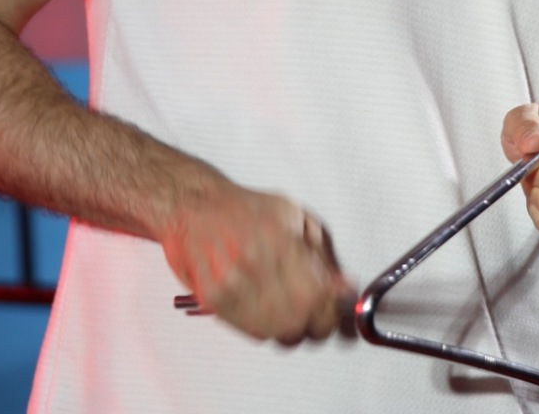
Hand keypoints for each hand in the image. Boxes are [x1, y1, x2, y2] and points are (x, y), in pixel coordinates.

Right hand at [160, 179, 349, 345]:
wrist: (193, 206)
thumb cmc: (244, 208)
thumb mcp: (295, 215)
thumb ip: (323, 254)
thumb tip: (345, 287)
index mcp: (281, 240)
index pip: (318, 298)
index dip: (334, 311)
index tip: (338, 308)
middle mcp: (255, 264)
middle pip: (300, 323)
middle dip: (316, 322)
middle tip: (316, 310)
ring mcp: (232, 285)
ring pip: (278, 333)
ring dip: (291, 326)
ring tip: (289, 305)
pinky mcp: (215, 301)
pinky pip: (253, 332)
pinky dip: (266, 325)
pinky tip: (266, 305)